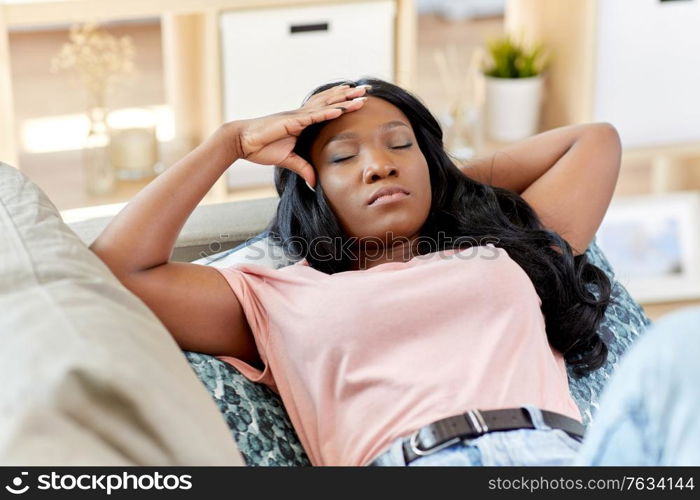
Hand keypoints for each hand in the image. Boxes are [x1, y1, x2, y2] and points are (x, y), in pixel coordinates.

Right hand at [230, 84, 368, 186]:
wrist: (242, 143)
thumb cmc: (261, 148)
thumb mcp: (288, 160)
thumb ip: (303, 168)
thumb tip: (314, 183)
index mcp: (302, 121)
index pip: (327, 109)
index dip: (342, 102)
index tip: (358, 98)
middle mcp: (302, 115)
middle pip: (329, 101)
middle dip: (348, 95)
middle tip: (366, 89)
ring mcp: (297, 117)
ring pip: (325, 105)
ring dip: (343, 100)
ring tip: (360, 94)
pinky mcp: (290, 122)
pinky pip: (312, 117)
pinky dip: (326, 113)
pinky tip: (340, 109)